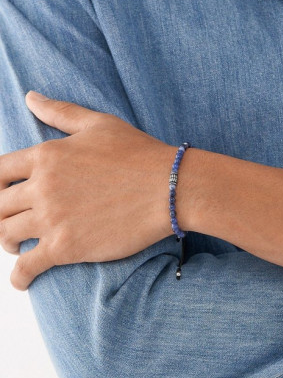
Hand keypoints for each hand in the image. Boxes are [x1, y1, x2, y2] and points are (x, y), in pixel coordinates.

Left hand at [0, 91, 178, 289]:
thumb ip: (60, 111)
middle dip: (0, 216)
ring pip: (6, 235)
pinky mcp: (66, 248)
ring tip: (17, 248)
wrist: (169, 188)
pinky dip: (19, 277)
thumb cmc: (139, 154)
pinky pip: (27, 267)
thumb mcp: (98, 124)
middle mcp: (41, 187)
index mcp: (45, 155)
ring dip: (7, 243)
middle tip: (12, 224)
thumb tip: (29, 96)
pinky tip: (22, 281)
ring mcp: (51, 219)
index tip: (3, 196)